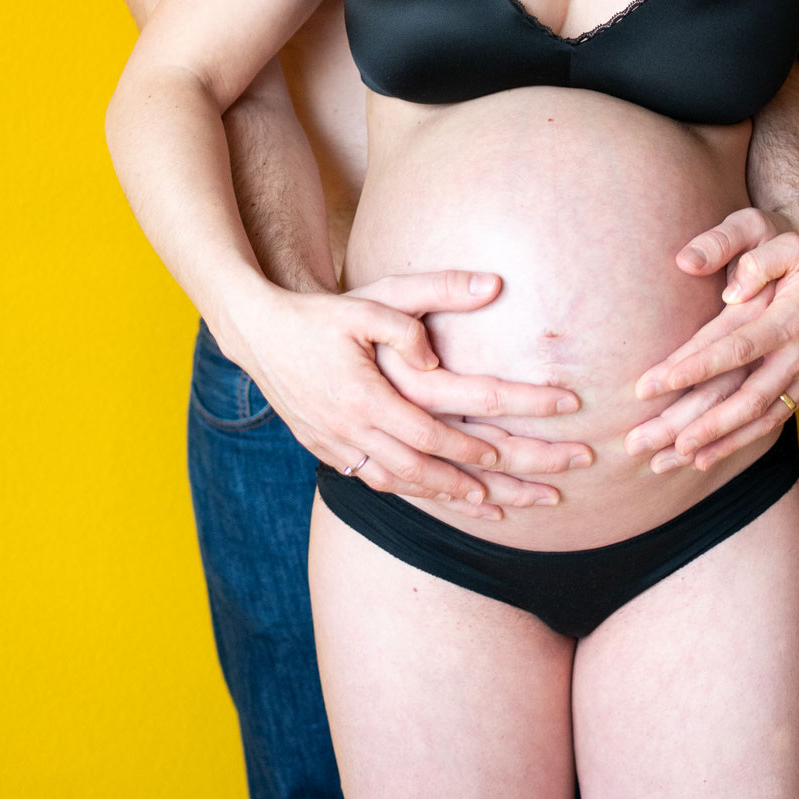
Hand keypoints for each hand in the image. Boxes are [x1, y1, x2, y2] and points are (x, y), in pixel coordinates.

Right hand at [227, 270, 588, 514]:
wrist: (258, 335)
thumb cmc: (321, 314)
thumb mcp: (372, 298)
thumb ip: (429, 299)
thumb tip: (490, 289)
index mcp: (369, 396)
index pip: (435, 432)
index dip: (480, 445)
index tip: (518, 452)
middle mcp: (355, 430)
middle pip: (429, 470)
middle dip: (489, 484)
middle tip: (540, 494)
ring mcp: (340, 447)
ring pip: (404, 485)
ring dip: (452, 497)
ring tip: (500, 508)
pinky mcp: (330, 452)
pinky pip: (378, 483)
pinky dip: (414, 494)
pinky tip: (440, 497)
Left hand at [632, 208, 798, 471]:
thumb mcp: (793, 243)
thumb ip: (758, 260)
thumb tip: (728, 293)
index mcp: (789, 318)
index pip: (733, 347)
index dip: (691, 367)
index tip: (649, 384)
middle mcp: (798, 354)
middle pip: (742, 398)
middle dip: (694, 422)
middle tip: (646, 442)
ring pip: (757, 419)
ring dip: (714, 443)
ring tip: (670, 461)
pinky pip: (772, 421)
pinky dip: (740, 441)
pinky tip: (707, 457)